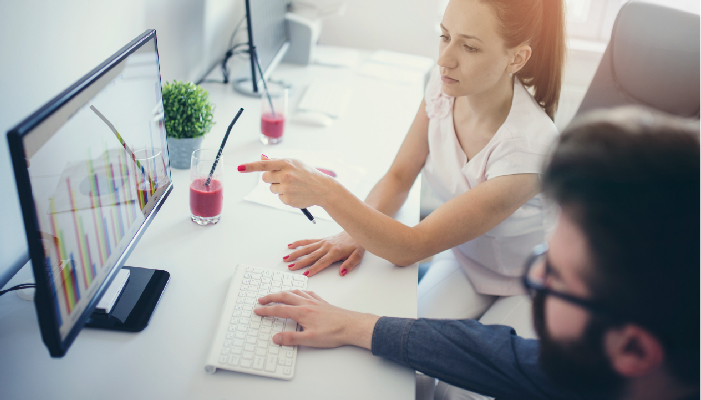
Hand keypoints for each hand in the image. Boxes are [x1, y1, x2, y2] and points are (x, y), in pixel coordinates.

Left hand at [238, 155, 337, 208]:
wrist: (322, 188)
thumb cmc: (307, 173)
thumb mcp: (294, 163)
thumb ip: (277, 162)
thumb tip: (261, 159)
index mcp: (287, 163)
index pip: (264, 165)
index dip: (250, 166)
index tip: (240, 168)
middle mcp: (286, 176)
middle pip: (265, 178)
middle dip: (271, 178)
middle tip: (284, 178)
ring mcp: (286, 189)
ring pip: (271, 188)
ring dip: (279, 187)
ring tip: (293, 186)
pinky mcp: (287, 200)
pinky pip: (278, 197)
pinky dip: (285, 195)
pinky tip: (295, 193)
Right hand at [254, 290, 378, 349]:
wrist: (352, 325)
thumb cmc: (334, 332)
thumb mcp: (310, 339)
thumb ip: (291, 338)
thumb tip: (276, 338)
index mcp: (302, 312)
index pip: (279, 310)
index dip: (266, 310)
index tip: (257, 310)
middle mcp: (307, 304)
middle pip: (285, 297)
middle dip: (271, 297)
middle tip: (261, 299)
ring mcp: (315, 302)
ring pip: (296, 293)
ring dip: (284, 292)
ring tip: (277, 294)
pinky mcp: (323, 303)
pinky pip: (308, 293)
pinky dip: (300, 291)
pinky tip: (301, 293)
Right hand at [284, 232, 365, 277]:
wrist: (356, 229)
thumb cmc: (357, 243)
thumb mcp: (358, 256)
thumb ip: (349, 264)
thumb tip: (342, 272)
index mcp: (335, 252)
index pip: (322, 262)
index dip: (313, 268)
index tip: (305, 273)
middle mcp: (327, 246)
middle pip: (311, 256)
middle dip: (300, 262)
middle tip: (291, 266)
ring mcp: (323, 242)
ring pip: (307, 248)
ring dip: (296, 253)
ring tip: (286, 257)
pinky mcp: (322, 239)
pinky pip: (308, 241)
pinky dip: (299, 243)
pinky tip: (291, 245)